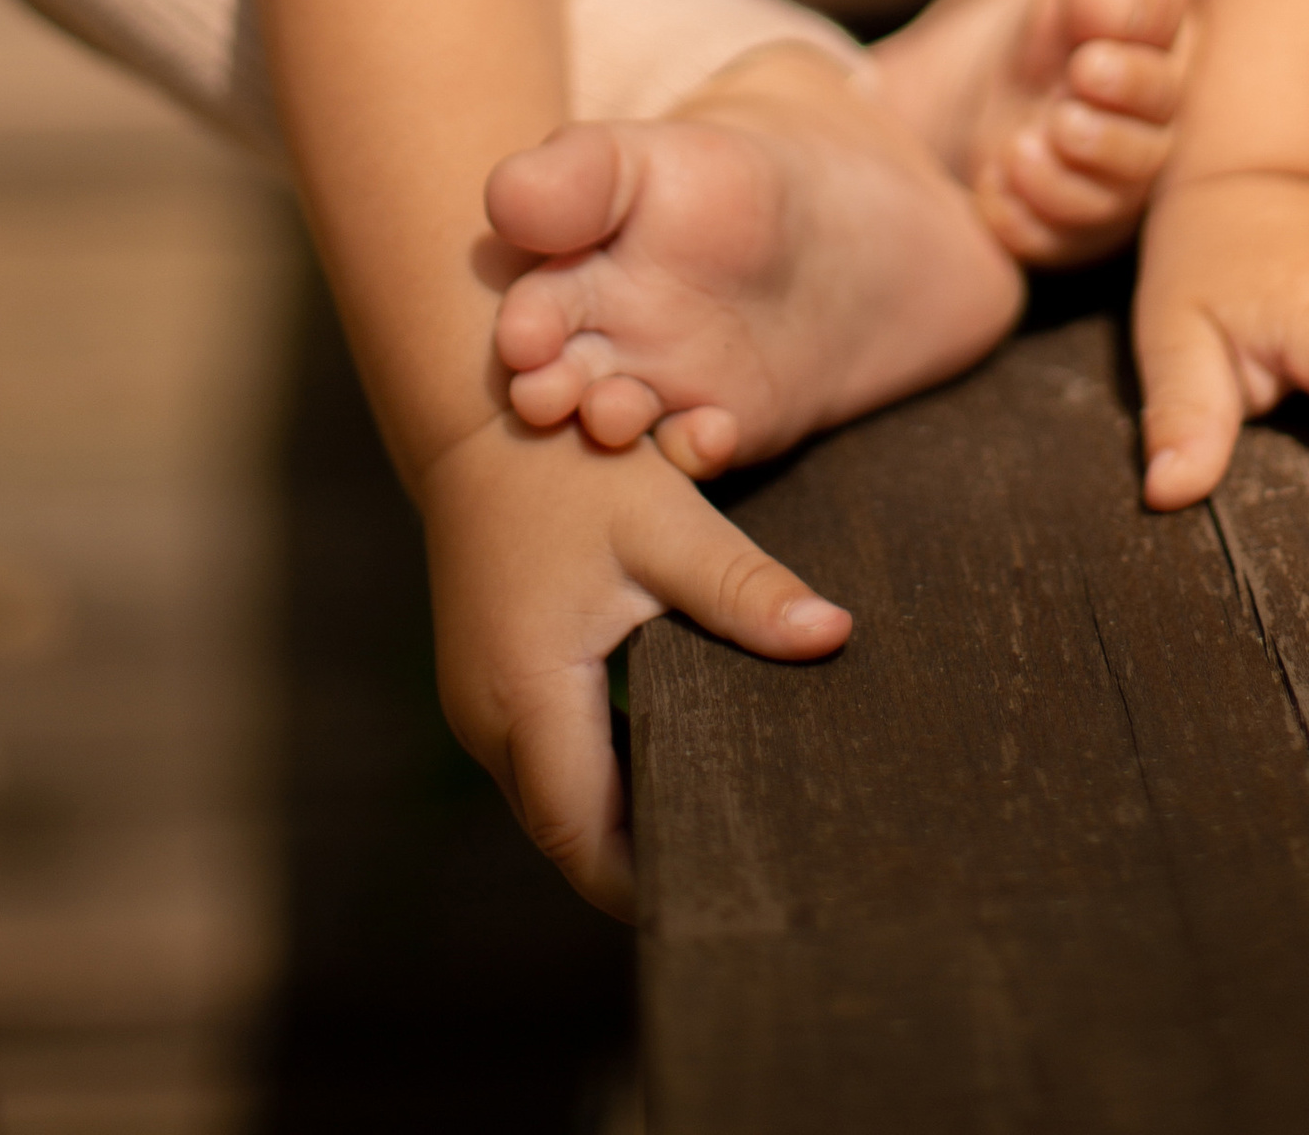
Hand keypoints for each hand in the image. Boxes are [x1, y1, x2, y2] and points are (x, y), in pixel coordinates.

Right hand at [420, 406, 849, 914]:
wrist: (482, 416)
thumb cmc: (572, 469)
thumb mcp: (666, 525)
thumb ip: (746, 591)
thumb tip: (834, 636)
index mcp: (528, 693)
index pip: (582, 836)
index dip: (640, 884)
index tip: (713, 892)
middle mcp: (485, 716)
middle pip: (564, 829)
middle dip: (637, 856)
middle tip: (728, 856)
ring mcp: (474, 701)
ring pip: (548, 797)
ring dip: (613, 812)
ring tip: (704, 811)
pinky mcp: (481, 680)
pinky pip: (538, 756)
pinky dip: (591, 769)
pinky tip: (657, 747)